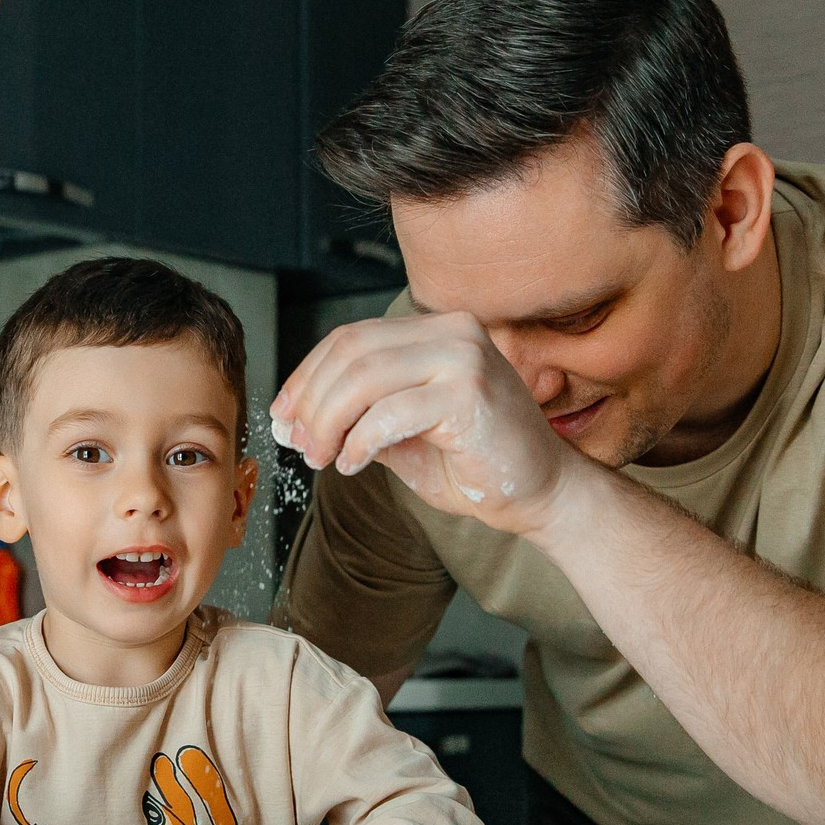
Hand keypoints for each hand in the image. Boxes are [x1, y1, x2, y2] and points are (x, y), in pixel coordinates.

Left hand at [270, 312, 575, 535]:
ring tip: (320, 457)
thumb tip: (294, 421)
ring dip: (329, 422)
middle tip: (297, 443)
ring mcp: (465, 358)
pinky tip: (352, 465)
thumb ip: (357, 417)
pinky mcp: (470, 395)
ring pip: (365, 378)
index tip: (282, 414)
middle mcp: (453, 332)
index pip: (351, 339)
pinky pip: (391, 413)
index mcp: (436, 330)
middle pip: (352, 352)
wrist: (542, 494)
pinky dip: (360, 441)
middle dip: (311, 400)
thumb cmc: (474, 464)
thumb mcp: (403, 434)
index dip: (307, 375)